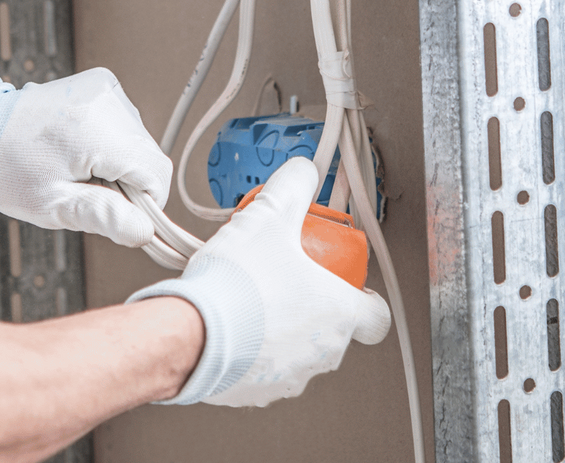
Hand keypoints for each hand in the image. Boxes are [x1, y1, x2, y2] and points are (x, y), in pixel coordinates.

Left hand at [0, 67, 173, 247]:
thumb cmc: (7, 167)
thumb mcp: (51, 204)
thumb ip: (104, 217)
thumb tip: (144, 231)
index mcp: (98, 131)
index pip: (157, 174)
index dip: (143, 202)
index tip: (111, 210)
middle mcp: (108, 101)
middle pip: (149, 156)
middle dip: (126, 181)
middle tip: (83, 188)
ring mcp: (106, 88)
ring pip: (139, 141)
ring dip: (117, 161)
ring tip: (75, 165)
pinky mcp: (101, 83)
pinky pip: (125, 123)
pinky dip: (109, 141)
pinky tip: (78, 147)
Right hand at [125, 157, 390, 405]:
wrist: (189, 333)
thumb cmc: (237, 287)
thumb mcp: (270, 216)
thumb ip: (293, 187)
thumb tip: (303, 172)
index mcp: (338, 314)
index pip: (376, 316)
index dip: (364, 297)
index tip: (346, 284)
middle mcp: (321, 352)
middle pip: (333, 330)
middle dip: (312, 305)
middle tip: (286, 279)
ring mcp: (290, 376)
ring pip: (298, 351)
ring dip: (282, 328)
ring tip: (253, 298)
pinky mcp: (256, 391)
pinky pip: (264, 368)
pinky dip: (253, 349)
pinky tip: (232, 323)